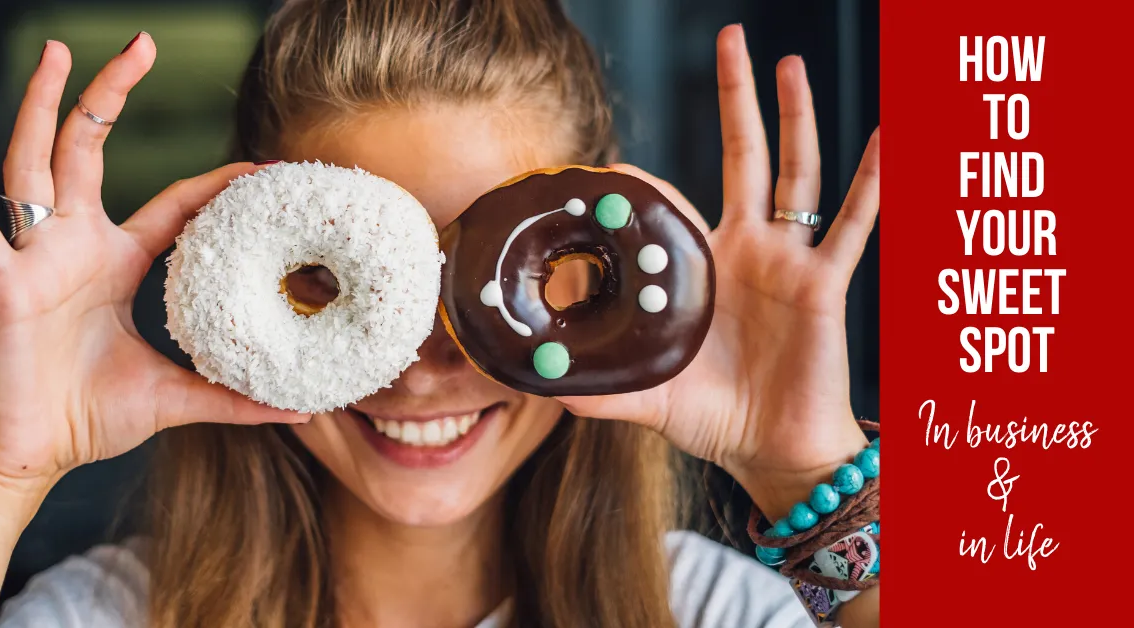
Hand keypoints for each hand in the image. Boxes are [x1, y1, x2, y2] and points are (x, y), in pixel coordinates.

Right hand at [0, 35, 304, 494]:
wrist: (31, 454)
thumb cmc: (89, 417)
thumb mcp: (176, 396)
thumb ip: (234, 399)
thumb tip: (299, 409)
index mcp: (114, 262)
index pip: (171, 204)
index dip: (211, 184)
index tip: (257, 166)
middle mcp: (74, 247)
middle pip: (90, 150)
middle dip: (111, 94)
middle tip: (140, 42)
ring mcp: (35, 259)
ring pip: (35, 164)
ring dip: (43, 106)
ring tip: (55, 51)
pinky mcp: (2, 284)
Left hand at [558, 25, 879, 517]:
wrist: (772, 450)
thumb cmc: (714, 418)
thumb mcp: (647, 397)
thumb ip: (599, 387)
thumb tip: (537, 384)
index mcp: (704, 268)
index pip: (674, 204)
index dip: (647, 184)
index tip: (612, 167)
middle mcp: (747, 250)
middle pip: (744, 157)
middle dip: (737, 100)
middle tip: (730, 39)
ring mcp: (788, 261)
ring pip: (795, 173)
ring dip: (795, 117)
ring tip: (788, 64)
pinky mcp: (823, 284)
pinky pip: (852, 226)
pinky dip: (872, 183)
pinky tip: (884, 139)